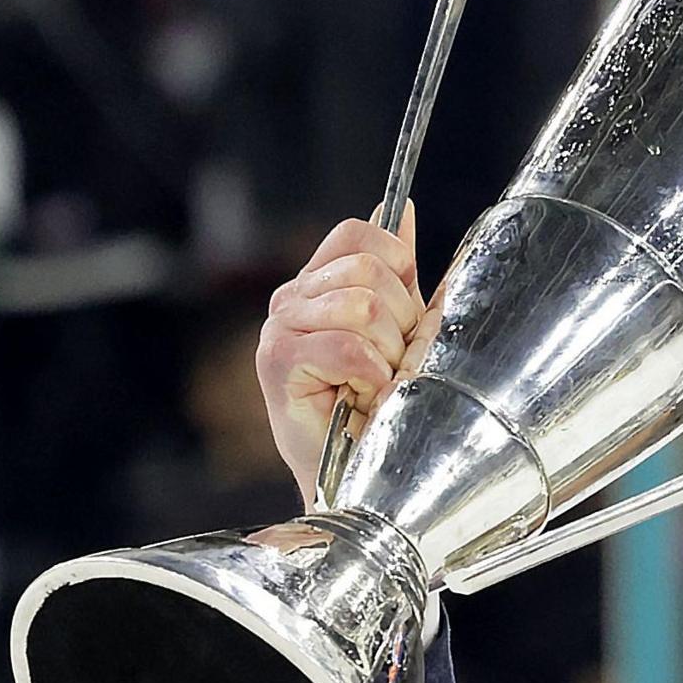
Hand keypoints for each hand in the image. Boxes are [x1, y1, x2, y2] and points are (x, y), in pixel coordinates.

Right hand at [256, 209, 431, 494]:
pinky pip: (349, 346)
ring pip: (363, 307)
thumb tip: (399, 208)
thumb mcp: (397, 329)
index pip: (360, 235)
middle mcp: (291, 298)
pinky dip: (371, 375)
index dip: (396, 266)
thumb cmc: (374, 407)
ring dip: (388, 353)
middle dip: (402, 322)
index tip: (405, 313)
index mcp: (318, 283)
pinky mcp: (278, 360)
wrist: (356, 475)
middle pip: (369, 271)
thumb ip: (398, 273)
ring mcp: (280, 327)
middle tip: (391, 363)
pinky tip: (362, 396)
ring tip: (375, 383)